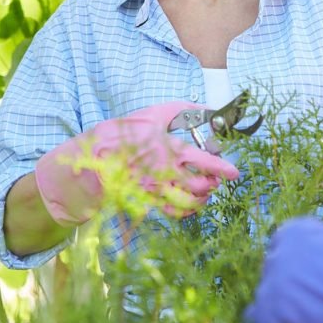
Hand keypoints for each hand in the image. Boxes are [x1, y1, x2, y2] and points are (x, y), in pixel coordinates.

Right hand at [33, 101, 239, 226]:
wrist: (88, 160)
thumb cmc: (121, 133)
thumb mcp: (151, 113)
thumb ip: (182, 110)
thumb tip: (210, 109)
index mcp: (169, 150)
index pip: (206, 163)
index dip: (224, 169)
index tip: (234, 172)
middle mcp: (165, 175)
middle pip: (201, 187)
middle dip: (212, 185)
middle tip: (216, 181)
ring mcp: (155, 192)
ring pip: (189, 203)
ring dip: (201, 199)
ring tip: (204, 193)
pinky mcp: (145, 203)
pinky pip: (172, 213)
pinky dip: (184, 211)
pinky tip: (187, 203)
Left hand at [244, 218, 322, 322]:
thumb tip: (319, 263)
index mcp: (297, 228)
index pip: (279, 248)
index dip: (294, 270)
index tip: (308, 285)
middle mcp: (280, 245)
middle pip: (271, 271)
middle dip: (287, 286)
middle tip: (313, 303)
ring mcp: (274, 272)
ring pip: (265, 295)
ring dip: (282, 307)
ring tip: (313, 316)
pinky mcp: (273, 301)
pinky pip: (259, 317)